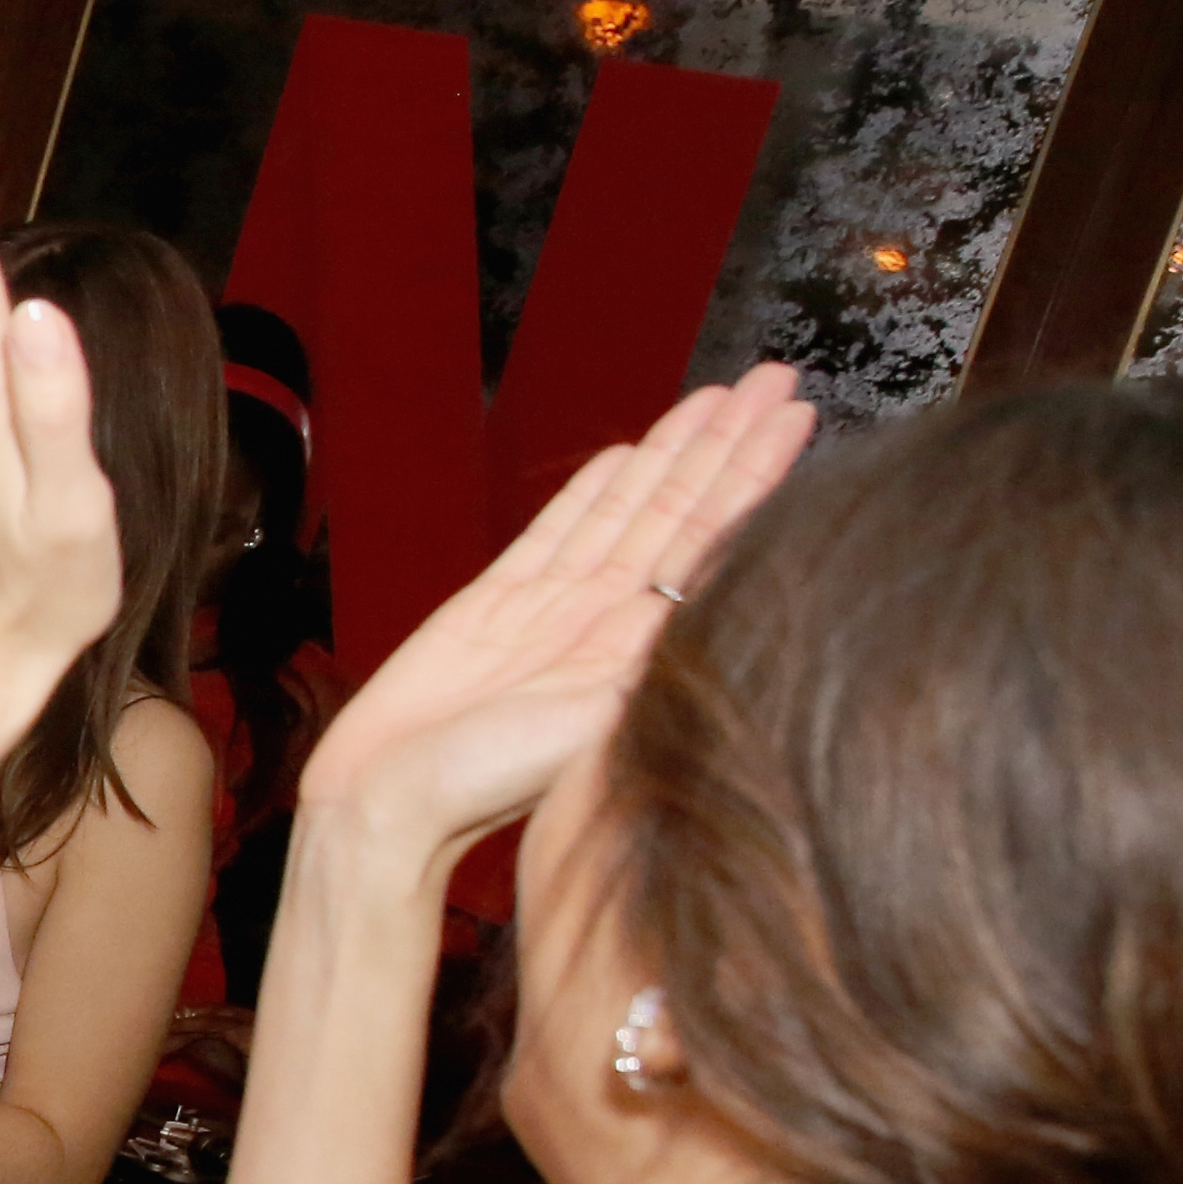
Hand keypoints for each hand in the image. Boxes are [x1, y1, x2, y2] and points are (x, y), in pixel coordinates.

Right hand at [297, 366, 809, 866]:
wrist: (390, 804)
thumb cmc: (484, 786)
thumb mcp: (587, 727)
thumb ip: (638, 663)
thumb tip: (694, 597)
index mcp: (637, 646)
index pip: (711, 539)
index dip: (751, 476)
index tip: (793, 421)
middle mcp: (603, 618)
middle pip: (678, 511)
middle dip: (727, 444)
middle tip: (773, 379)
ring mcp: (551, 609)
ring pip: (626, 511)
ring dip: (673, 452)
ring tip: (718, 397)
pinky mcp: (494, 605)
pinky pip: (553, 534)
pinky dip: (590, 493)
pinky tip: (625, 454)